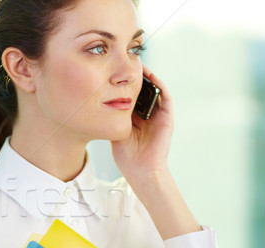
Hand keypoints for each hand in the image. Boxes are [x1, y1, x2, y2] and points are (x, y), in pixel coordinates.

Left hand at [111, 65, 173, 183]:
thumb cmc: (126, 157)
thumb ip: (111, 117)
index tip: (114, 70)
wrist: (141, 171)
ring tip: (138, 63)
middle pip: (143, 89)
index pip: (130, 95)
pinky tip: (151, 75)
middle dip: (136, 75)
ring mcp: (158, 116)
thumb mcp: (114, 131)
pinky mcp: (167, 118)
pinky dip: (159, 85)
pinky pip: (166, 97)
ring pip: (155, 90)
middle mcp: (148, 114)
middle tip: (126, 60)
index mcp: (135, 117)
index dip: (124, 82)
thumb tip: (97, 102)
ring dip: (148, 76)